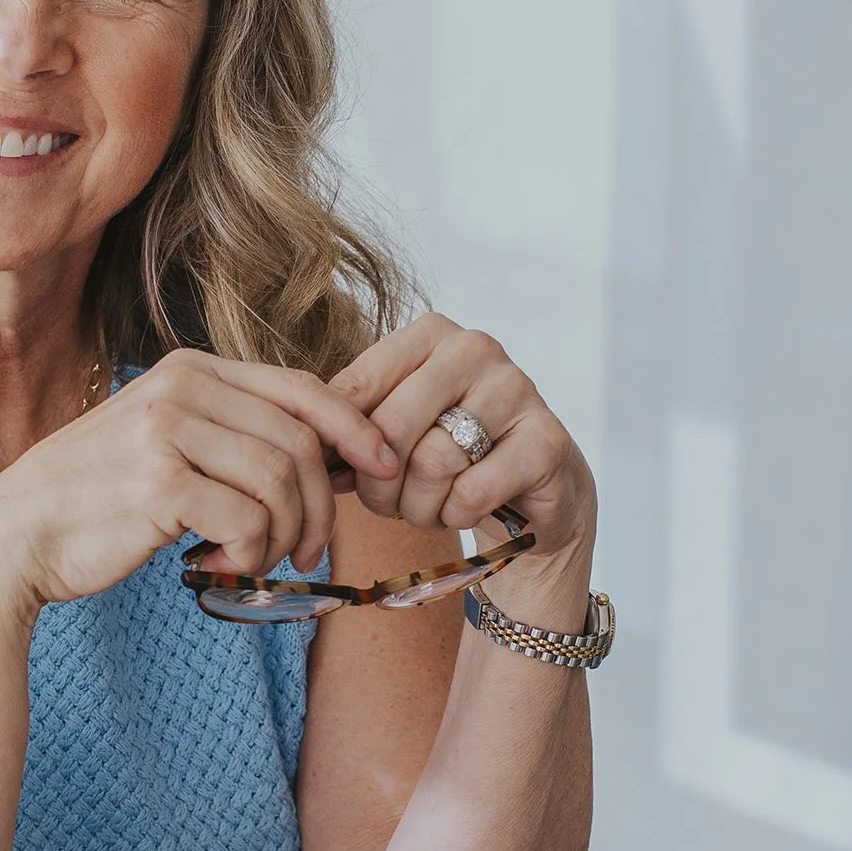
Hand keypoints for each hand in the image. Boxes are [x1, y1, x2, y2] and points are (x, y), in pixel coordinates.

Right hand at [0, 348, 400, 612]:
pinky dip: (248, 557)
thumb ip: (234, 433)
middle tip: (308, 552)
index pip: (302, 388)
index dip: (354, 428)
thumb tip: (333, 452)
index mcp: (189, 368)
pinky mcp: (159, 483)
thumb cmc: (98, 499)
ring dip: (282, 539)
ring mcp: (168, 432)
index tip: (383, 467)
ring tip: (251, 562)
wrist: (14, 538)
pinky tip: (212, 567)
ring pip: (281, 485)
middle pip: (300, 444)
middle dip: (320, 507)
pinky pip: (249, 523)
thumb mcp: (167, 443)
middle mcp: (181, 387)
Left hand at [328, 314, 597, 614]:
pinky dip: (455, 516)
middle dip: (378, 484)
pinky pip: (472, 492)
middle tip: (385, 504)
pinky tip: (463, 510)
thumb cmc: (447, 453)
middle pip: (392, 427)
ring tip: (428, 507)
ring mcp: (517, 389)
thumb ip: (349, 426)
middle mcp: (475, 348)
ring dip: (418, 506)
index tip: (340, 474)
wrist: (529, 489)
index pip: (356, 389)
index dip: (339, 445)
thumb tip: (304, 447)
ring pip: (433, 463)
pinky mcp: (546, 440)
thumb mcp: (393, 429)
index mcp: (428, 334)